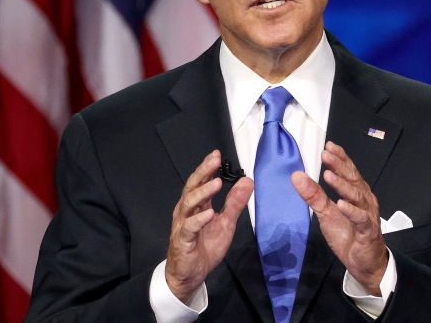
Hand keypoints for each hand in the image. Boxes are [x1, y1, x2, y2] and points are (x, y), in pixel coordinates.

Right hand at [165, 150, 253, 301]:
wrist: (190, 275)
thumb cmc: (204, 247)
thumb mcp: (226, 223)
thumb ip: (235, 203)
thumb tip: (248, 181)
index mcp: (197, 205)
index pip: (201, 182)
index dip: (208, 168)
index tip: (217, 155)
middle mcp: (187, 211)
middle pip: (192, 187)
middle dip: (203, 172)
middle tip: (214, 160)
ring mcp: (182, 225)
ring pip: (189, 204)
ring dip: (202, 192)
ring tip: (216, 183)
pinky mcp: (182, 240)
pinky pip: (189, 227)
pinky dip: (198, 219)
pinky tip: (209, 213)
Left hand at [291, 141, 387, 294]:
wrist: (364, 262)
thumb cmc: (348, 234)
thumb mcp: (326, 213)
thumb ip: (314, 195)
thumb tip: (296, 176)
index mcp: (356, 193)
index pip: (349, 171)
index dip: (340, 158)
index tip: (328, 146)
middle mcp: (364, 200)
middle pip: (352, 179)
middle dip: (339, 166)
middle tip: (326, 155)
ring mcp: (367, 214)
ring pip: (356, 196)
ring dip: (342, 185)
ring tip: (328, 175)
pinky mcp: (367, 231)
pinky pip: (360, 219)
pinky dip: (351, 211)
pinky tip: (341, 204)